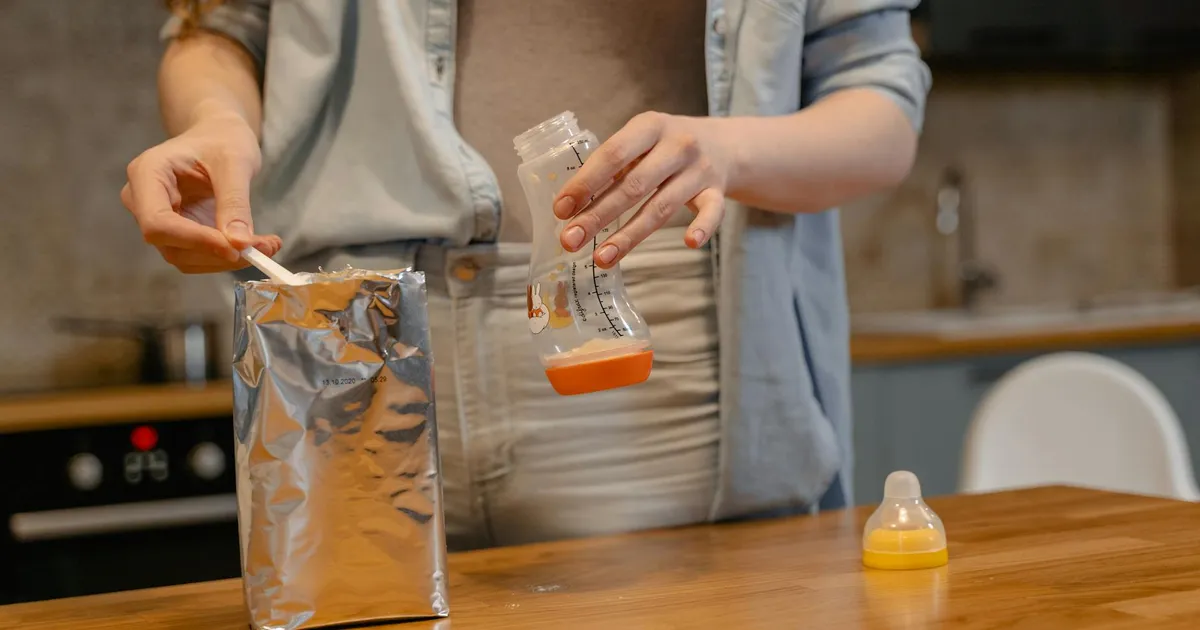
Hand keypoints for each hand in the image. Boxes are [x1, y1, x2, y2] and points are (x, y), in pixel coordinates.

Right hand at [120, 111, 280, 273]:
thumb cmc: (222, 140)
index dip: (195, 240)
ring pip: (185, 257)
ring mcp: (157, 219)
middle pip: (170, 245)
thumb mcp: (235, 162)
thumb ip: (235, 202)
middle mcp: (142, 200)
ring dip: (226, 259)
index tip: (235, 248)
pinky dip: (227, 256)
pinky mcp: (176, 233)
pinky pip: (198, 256)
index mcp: (147, 174)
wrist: (218, 137)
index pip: (158, 222)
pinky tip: (257, 245)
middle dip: (217, 253)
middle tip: (263, 249)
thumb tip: (239, 244)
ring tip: (267, 245)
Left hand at [552, 112, 732, 267]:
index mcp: (650, 126)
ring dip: (629, 236)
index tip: (561, 209)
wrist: (724, 144)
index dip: (585, 183)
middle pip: (634, 186)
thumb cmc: (666, 146)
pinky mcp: (717, 191)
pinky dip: (702, 227)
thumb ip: (613, 165)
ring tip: (601, 258)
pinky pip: (712, 212)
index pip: (613, 154)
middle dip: (598, 215)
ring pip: (662, 207)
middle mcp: (677, 145)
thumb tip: (570, 206)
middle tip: (570, 240)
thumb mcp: (641, 140)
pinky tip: (689, 243)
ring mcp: (700, 170)